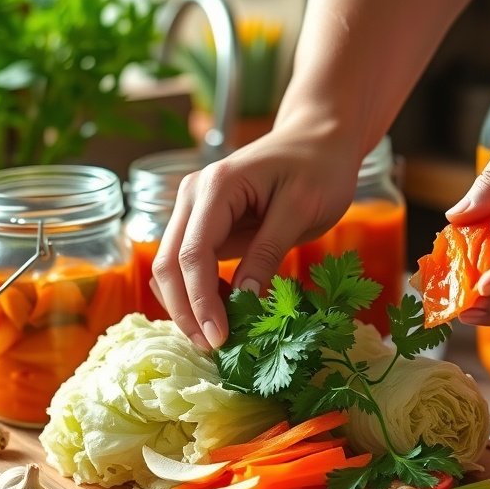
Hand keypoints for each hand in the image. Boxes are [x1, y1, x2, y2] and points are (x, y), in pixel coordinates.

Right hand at [151, 124, 361, 349]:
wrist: (320, 140)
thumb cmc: (319, 168)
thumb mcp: (302, 210)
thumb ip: (269, 252)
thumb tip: (243, 300)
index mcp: (216, 187)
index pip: (192, 255)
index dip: (200, 302)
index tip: (219, 339)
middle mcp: (193, 196)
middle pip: (169, 264)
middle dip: (186, 311)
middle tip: (213, 349)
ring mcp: (195, 209)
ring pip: (171, 267)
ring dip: (187, 305)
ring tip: (218, 337)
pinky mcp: (206, 224)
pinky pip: (189, 264)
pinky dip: (198, 292)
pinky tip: (222, 313)